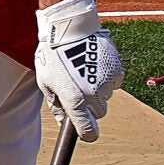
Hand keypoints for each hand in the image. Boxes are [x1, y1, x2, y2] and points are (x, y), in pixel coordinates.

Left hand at [35, 0, 122, 141]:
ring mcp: (106, 82)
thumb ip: (56, 105)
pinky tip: (94, 64)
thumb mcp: (46, 82)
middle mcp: (93, 94)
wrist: (70, 29)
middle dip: (90, 106)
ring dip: (97, 89)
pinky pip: (114, 82)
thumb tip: (63, 121)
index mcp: (74, 100)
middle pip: (98, 113)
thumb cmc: (53, 55)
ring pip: (106, 96)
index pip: (87, 130)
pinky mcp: (117, 70)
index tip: (87, 135)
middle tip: (79, 90)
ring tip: (83, 70)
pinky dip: (106, 77)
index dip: (87, 135)